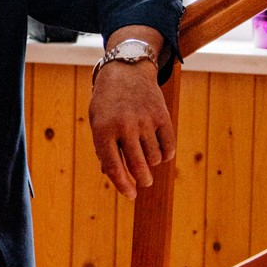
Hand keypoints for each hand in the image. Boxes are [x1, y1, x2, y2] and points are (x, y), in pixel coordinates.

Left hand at [89, 59, 173, 200]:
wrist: (126, 70)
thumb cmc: (108, 103)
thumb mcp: (98, 123)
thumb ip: (104, 150)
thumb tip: (116, 177)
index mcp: (103, 130)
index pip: (114, 168)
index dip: (123, 186)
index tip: (131, 195)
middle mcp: (124, 126)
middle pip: (138, 167)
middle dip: (142, 180)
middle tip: (144, 182)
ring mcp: (144, 120)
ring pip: (154, 159)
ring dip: (152, 164)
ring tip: (146, 156)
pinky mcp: (162, 116)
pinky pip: (168, 148)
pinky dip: (165, 154)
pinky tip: (159, 150)